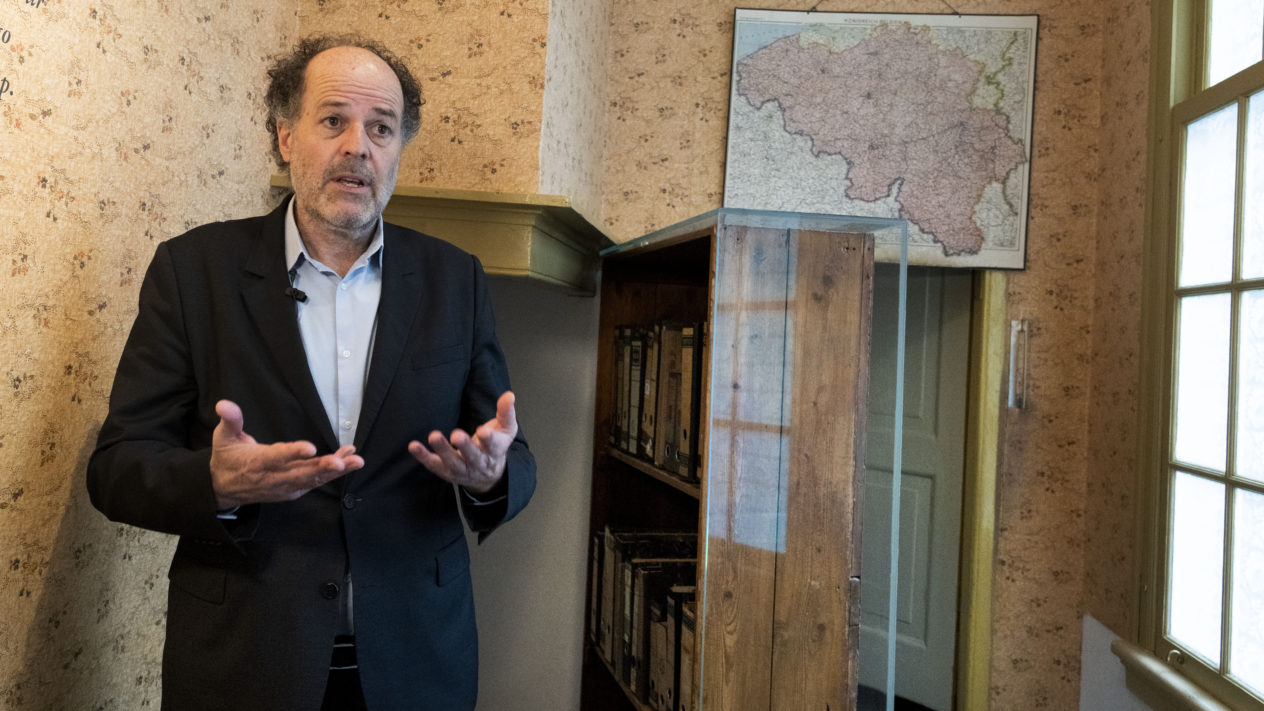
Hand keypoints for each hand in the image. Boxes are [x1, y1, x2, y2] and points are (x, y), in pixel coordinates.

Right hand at [209, 399, 363, 509]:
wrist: (223, 488)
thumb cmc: (227, 458)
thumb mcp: (223, 438)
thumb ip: (230, 420)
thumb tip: (223, 404)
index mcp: (257, 462)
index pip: (276, 457)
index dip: (292, 453)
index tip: (310, 448)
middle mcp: (273, 477)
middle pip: (300, 473)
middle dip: (322, 468)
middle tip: (341, 462)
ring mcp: (285, 486)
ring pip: (312, 479)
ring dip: (335, 471)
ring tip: (355, 460)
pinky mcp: (293, 490)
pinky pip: (315, 481)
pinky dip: (332, 473)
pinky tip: (349, 460)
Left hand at [408, 391, 516, 494]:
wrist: (487, 476)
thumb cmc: (495, 446)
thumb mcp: (505, 430)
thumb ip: (506, 412)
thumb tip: (509, 395)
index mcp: (495, 451)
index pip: (493, 446)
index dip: (489, 439)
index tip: (483, 431)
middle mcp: (479, 463)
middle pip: (472, 456)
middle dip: (465, 446)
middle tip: (456, 435)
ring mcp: (462, 469)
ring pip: (452, 462)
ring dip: (442, 449)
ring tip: (434, 435)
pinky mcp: (446, 472)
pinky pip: (433, 465)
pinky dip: (423, 456)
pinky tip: (413, 446)